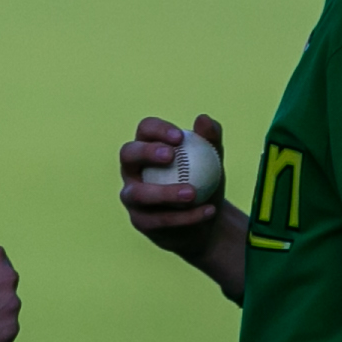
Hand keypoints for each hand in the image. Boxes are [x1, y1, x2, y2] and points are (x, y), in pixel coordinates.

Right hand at [118, 115, 247, 302]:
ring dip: (164, 193)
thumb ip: (211, 139)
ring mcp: (132, 196)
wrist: (203, 222)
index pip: (145, 130)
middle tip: (171, 156)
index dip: (158, 130)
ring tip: (192, 194)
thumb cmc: (204, 182)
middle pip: (128, 154)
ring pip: (138, 193)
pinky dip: (185, 216)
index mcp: (147, 146)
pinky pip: (159, 219)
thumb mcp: (213, 160)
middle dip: (146, 152)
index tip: (180, 137)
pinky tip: (208, 211)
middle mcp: (132, 169)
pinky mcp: (140, 221)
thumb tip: (204, 119)